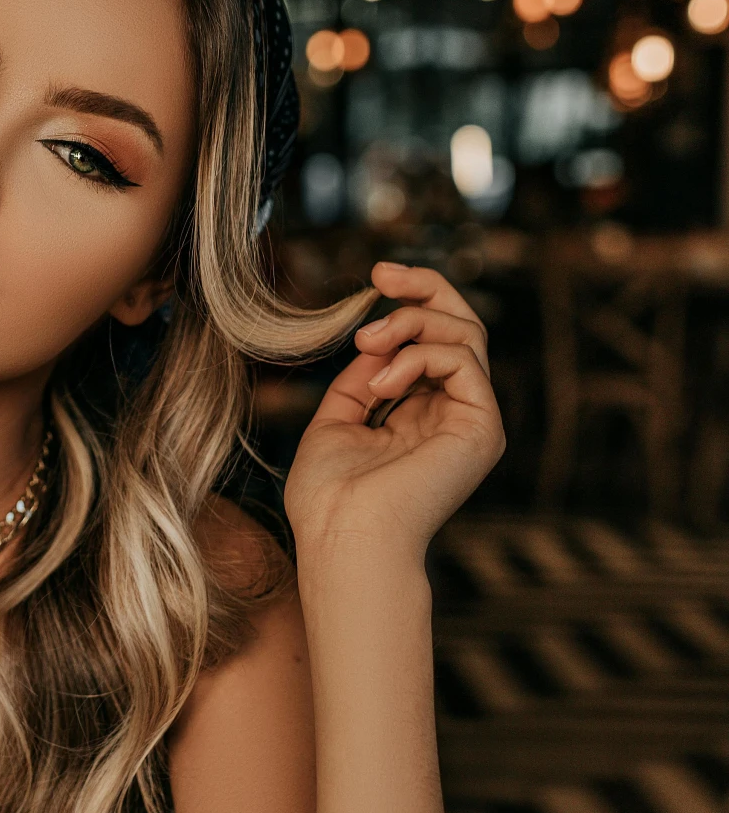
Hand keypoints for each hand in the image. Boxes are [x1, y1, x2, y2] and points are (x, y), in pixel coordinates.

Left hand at [283, 261, 504, 560]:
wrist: (344, 539)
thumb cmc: (330, 498)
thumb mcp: (336, 422)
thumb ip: (361, 380)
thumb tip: (376, 340)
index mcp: (423, 415)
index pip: (434, 340)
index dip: (412, 299)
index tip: (377, 275)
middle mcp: (455, 415)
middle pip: (463, 325)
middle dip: (425, 289)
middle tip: (382, 274)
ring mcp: (473, 421)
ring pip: (465, 334)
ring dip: (411, 323)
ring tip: (369, 344)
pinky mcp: (483, 428)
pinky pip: (463, 360)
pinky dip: (418, 356)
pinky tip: (382, 383)